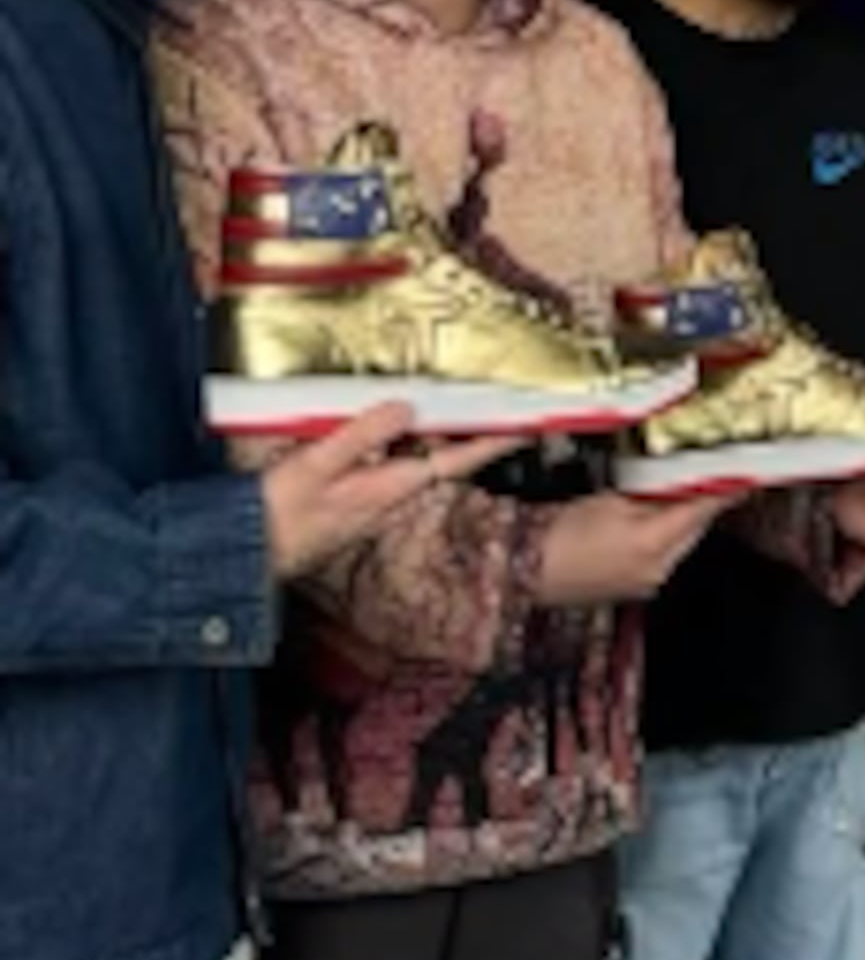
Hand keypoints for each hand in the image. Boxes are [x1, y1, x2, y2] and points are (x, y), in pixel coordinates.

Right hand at [259, 403, 523, 578]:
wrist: (245, 553)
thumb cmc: (277, 513)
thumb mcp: (316, 465)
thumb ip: (362, 435)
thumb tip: (407, 408)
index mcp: (389, 488)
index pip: (453, 462)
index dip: (489, 444)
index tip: (523, 428)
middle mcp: (389, 499)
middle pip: (438, 461)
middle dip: (464, 435)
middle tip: (487, 406)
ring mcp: (371, 504)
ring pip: (412, 465)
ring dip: (430, 439)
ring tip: (447, 409)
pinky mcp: (352, 503)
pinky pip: (387, 470)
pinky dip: (397, 448)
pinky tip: (388, 433)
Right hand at [534, 490, 730, 607]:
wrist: (521, 573)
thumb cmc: (555, 533)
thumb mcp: (608, 499)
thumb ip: (650, 492)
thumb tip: (677, 483)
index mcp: (653, 542)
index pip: (703, 510)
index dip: (726, 490)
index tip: (745, 476)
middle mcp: (658, 569)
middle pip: (696, 528)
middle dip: (703, 502)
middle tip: (708, 477)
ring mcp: (647, 583)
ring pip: (681, 543)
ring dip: (681, 520)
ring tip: (671, 495)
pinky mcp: (634, 589)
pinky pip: (663, 557)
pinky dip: (662, 538)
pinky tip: (647, 522)